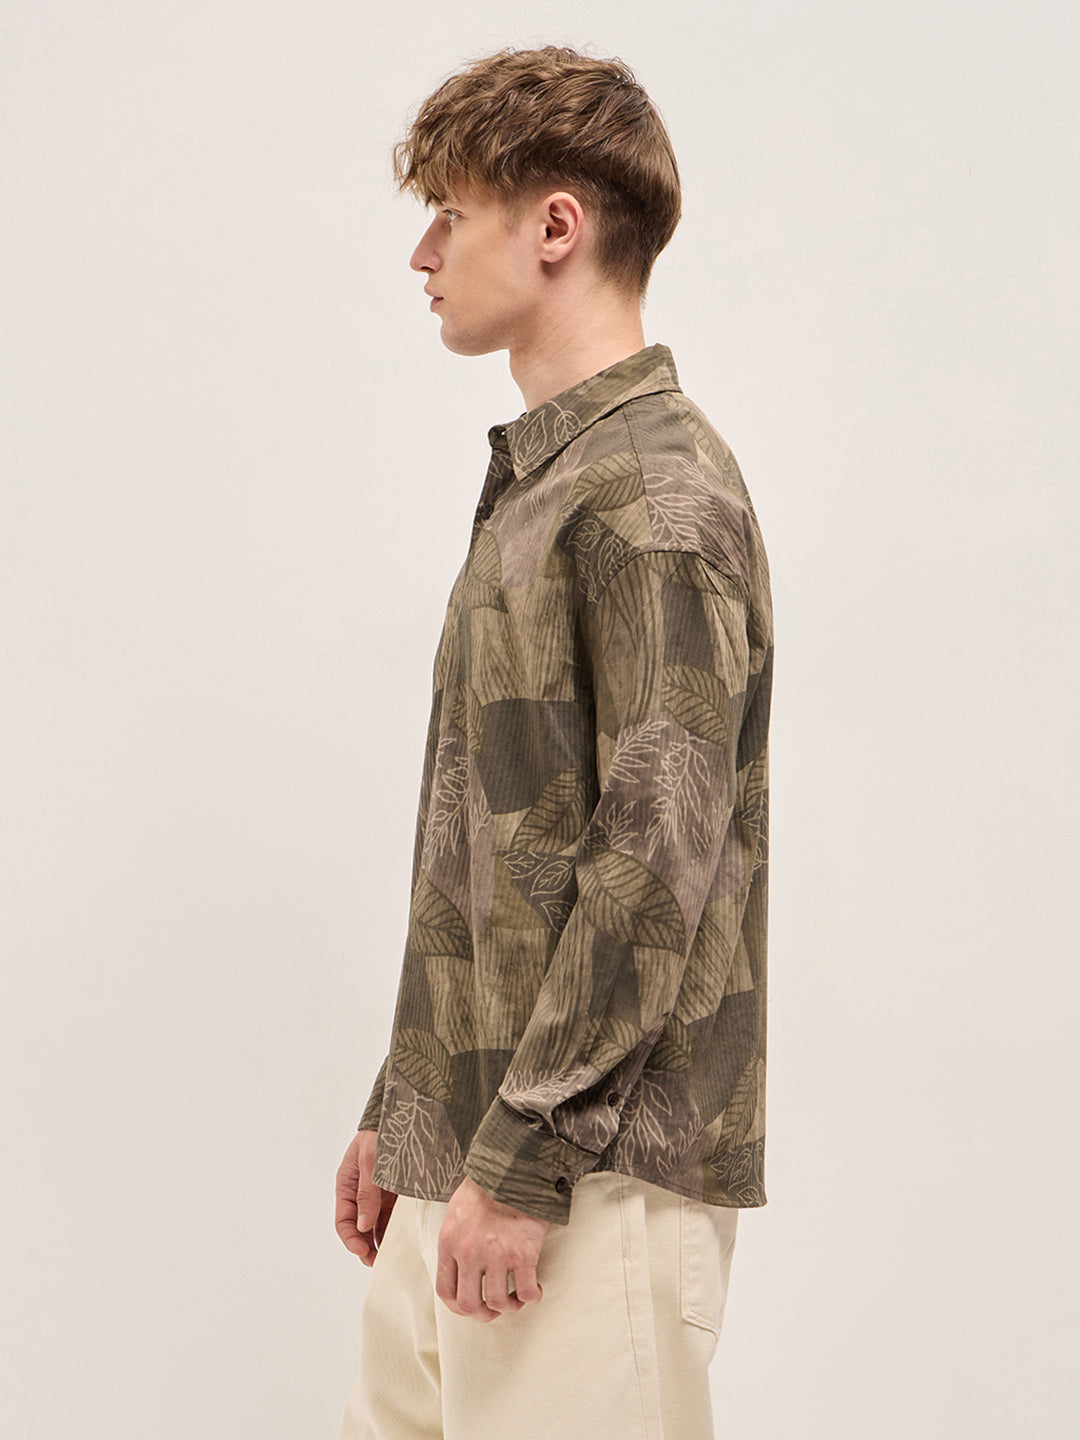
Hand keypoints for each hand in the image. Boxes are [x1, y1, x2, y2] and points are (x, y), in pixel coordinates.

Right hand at [335, 1129, 396, 1265]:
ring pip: (375, 1224)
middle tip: (378, 1262)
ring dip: (379, 1241)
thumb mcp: (371, 1162)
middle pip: (358, 1227)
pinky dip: (393, 1228)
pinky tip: (400, 1239)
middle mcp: (360, 1191)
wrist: (406, 1113)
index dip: (351, 1238)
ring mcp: (378, 1192)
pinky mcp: (394, 1192)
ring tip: (389, 1256)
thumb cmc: (382, 1133)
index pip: (344, 1220)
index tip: (363, 1251)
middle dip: (365, 1246)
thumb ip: (367, 1193)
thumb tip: (363, 1226)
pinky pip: (391, 1215)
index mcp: (347, 1184)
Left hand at [436, 1176, 548, 1321]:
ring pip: (498, 1302)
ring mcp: (496, 1255)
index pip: (446, 1291)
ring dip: (510, 1306)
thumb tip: (460, 1265)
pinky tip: (535, 1289)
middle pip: (469, 1305)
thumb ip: (456, 1240)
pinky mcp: (523, 1253)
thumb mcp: (457, 1211)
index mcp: (450, 1242)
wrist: (514, 1166)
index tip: (472, 1306)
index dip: (459, 1306)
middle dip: (483, 1314)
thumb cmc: (487, 1185)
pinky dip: (532, 1296)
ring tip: (517, 1297)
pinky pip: (526, 1292)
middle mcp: (469, 1253)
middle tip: (495, 1309)